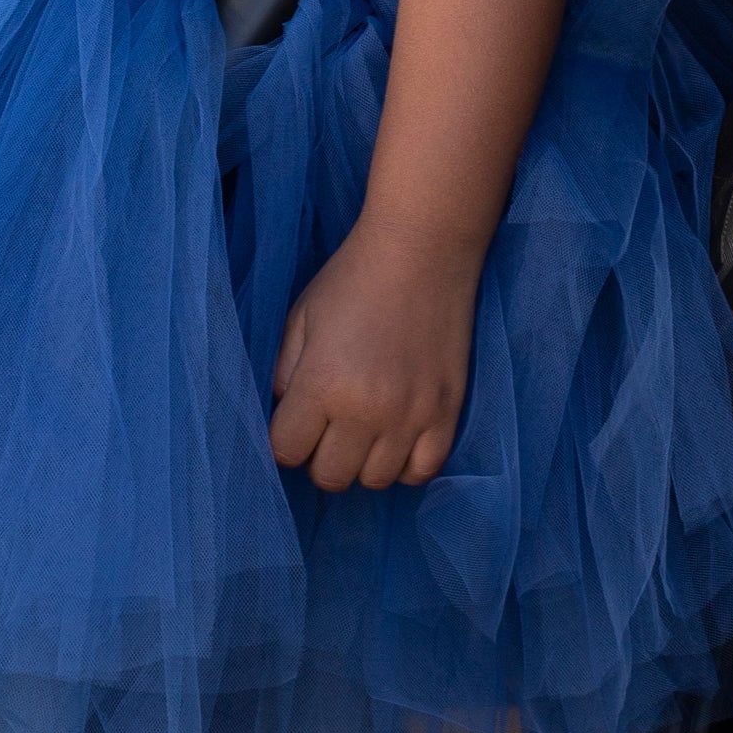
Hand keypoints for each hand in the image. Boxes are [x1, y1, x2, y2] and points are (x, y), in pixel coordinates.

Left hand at [268, 223, 477, 491]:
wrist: (422, 252)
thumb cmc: (351, 280)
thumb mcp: (300, 318)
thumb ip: (284, 374)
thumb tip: (284, 415)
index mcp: (322, 385)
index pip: (286, 451)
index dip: (285, 438)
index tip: (295, 420)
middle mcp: (366, 411)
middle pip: (329, 476)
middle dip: (319, 455)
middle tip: (328, 425)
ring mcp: (411, 417)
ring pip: (375, 481)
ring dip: (361, 461)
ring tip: (363, 429)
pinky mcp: (447, 414)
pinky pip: (423, 471)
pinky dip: (405, 464)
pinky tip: (397, 436)